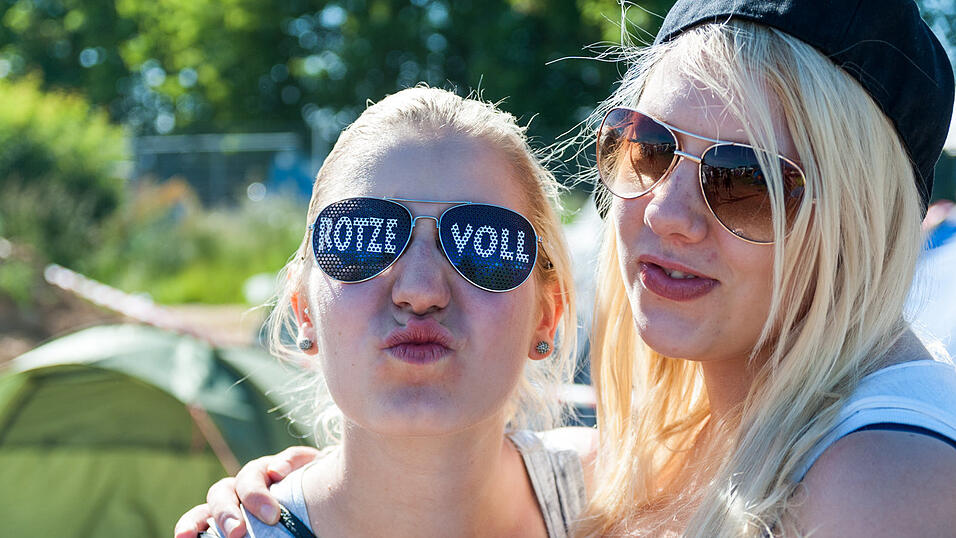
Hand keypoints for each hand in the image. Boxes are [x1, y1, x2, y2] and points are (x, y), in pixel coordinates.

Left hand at [174, 446, 322, 537]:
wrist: (330, 500)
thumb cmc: (296, 524)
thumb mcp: (271, 535)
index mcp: (230, 510)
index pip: (201, 516)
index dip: (190, 524)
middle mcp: (242, 489)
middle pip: (220, 493)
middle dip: (225, 513)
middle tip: (236, 533)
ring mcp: (266, 472)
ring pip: (249, 474)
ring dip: (255, 494)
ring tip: (271, 515)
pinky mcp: (293, 460)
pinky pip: (288, 456)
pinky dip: (285, 463)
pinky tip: (281, 473)